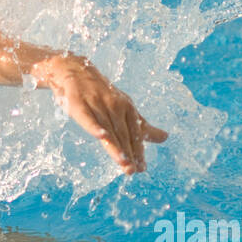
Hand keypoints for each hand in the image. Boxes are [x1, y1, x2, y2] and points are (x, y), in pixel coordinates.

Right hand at [33, 54, 167, 175]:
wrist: (75, 70)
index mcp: (127, 107)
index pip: (134, 133)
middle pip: (122, 133)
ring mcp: (96, 103)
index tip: (142, 168)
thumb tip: (166, 138)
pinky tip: (101, 136)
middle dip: (128, 153)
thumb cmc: (102, 94)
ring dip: (115, 145)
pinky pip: (87, 117)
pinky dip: (94, 126)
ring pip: (107, 127)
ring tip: (123, 162)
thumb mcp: (124, 108)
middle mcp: (114, 105)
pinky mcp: (78, 103)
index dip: (138, 151)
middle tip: (133, 171)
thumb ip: (142, 126)